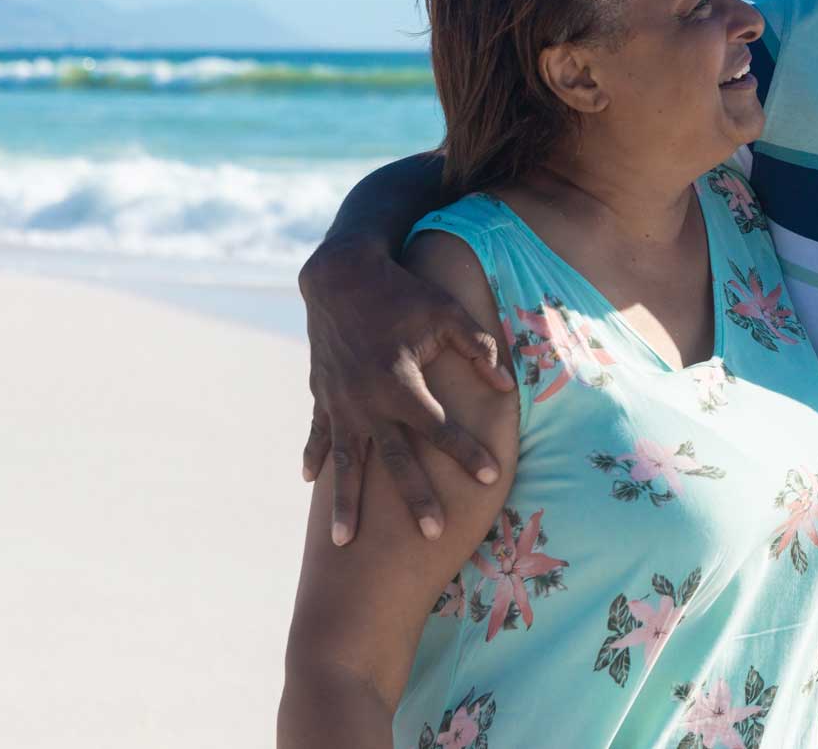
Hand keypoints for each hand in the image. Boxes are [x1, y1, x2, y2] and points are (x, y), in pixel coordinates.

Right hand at [297, 234, 516, 544]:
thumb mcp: (447, 312)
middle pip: (396, 459)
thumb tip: (507, 385)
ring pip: (347, 462)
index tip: (490, 477)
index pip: (440, 427)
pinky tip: (311, 483)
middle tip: (433, 534)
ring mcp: (339, 401)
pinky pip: (318, 434)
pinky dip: (315, 457)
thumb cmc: (403, 293)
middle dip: (415, 497)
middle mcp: (367, 399)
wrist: (340, 275)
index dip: (467, 451)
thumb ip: (479, 347)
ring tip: (343, 542)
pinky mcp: (322, 394)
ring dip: (345, 503)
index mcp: (400, 381)